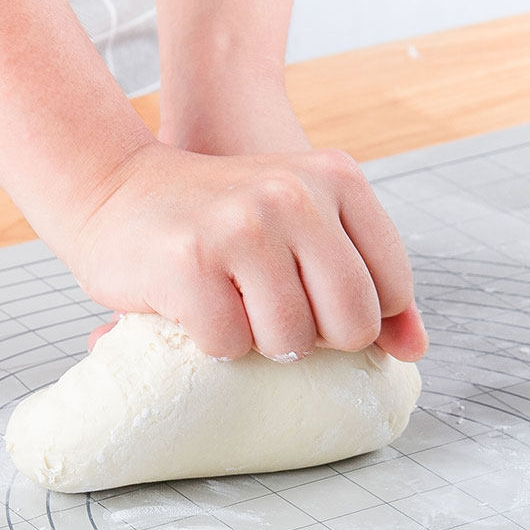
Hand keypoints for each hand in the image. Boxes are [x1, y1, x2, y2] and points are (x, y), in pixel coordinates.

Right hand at [71, 138, 423, 361]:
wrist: (113, 188)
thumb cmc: (217, 222)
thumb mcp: (301, 227)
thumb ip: (365, 282)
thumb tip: (415, 350)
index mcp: (337, 179)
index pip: (392, 291)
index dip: (354, 319)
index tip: (313, 306)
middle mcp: (296, 196)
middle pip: (351, 325)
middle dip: (315, 341)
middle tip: (273, 316)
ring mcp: (243, 227)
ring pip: (290, 343)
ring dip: (259, 345)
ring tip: (232, 307)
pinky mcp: (191, 263)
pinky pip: (230, 346)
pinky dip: (212, 345)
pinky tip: (193, 309)